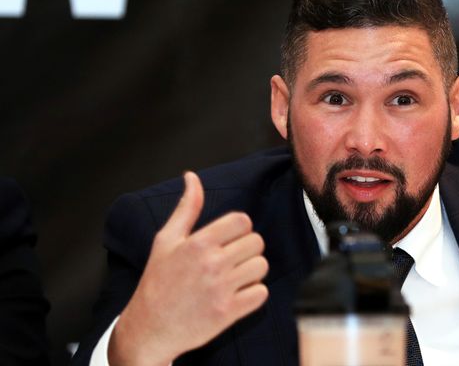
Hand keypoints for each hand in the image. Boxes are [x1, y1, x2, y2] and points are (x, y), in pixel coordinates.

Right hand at [108, 172, 268, 365]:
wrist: (149, 328)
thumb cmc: (158, 282)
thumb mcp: (166, 240)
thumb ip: (186, 208)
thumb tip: (192, 177)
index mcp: (198, 243)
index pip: (242, 221)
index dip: (240, 229)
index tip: (229, 239)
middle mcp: (212, 264)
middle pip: (256, 242)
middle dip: (246, 249)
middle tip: (230, 260)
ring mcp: (221, 289)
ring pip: (261, 266)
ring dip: (252, 271)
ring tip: (233, 277)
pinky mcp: (229, 312)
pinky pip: (261, 293)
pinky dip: (254, 294)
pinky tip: (236, 294)